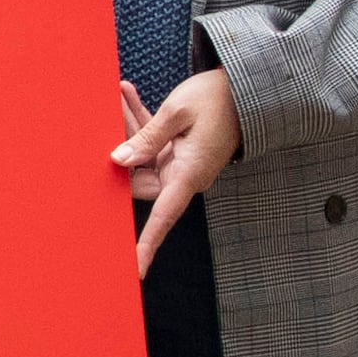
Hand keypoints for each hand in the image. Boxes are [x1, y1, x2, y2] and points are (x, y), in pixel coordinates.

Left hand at [115, 67, 240, 276]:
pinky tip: (128, 95)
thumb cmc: (218, 98)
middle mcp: (184, 175)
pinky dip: (139, 121)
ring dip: (130, 126)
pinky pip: (151, 142)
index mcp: (189, 174)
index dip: (147, 244)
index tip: (134, 268)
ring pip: (141, 155)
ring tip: (120, 93)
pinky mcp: (178, 150)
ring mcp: (180, 164)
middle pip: (138, 176)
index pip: (163, 218)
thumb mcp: (178, 112)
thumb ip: (146, 137)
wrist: (247, 88)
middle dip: (121, 147)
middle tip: (110, 108)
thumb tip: (118, 160)